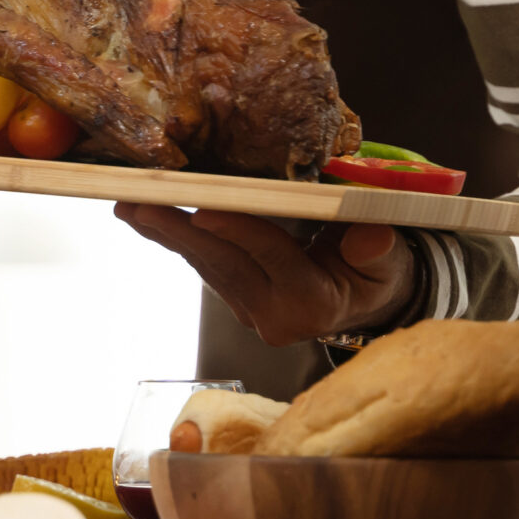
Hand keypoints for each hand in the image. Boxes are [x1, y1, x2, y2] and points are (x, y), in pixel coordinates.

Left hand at [115, 204, 413, 343]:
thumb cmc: (378, 276)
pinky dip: (176, 239)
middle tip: (138, 203)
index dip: (239, 232)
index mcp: (312, 304)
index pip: (272, 259)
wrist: (366, 304)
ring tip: (129, 204)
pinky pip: (205, 266)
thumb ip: (380, 251)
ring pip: (206, 266)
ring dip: (165, 234)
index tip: (204, 210)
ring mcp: (251, 311)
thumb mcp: (390, 265)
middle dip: (178, 231)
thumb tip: (369, 238)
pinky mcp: (237, 301)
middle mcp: (274, 315)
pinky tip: (147, 217)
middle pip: (224, 264)